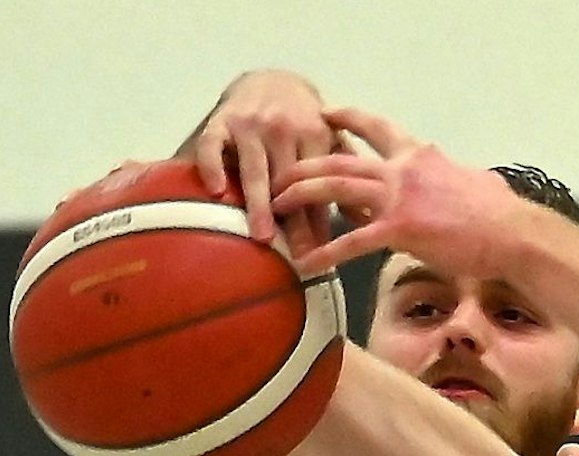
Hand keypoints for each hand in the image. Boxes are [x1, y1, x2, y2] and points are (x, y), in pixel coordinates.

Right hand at [191, 70, 338, 250]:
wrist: (271, 78)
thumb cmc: (304, 121)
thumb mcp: (330, 140)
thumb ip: (345, 174)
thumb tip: (366, 218)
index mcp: (315, 134)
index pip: (318, 184)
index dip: (320, 220)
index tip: (323, 253)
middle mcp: (283, 128)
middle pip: (287, 181)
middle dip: (294, 220)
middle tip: (297, 254)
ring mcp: (249, 125)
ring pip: (254, 169)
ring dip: (259, 203)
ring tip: (262, 236)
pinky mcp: (220, 122)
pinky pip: (212, 146)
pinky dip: (213, 167)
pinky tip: (217, 191)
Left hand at [272, 107, 524, 276]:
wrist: (514, 234)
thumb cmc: (501, 215)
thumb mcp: (473, 181)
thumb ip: (452, 177)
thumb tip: (464, 180)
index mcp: (420, 155)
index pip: (377, 128)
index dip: (347, 118)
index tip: (325, 113)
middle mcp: (404, 169)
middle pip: (341, 160)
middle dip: (304, 165)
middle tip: (280, 174)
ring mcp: (399, 196)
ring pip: (335, 188)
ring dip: (301, 196)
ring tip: (277, 207)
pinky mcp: (400, 229)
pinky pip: (352, 241)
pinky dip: (326, 252)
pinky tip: (307, 264)